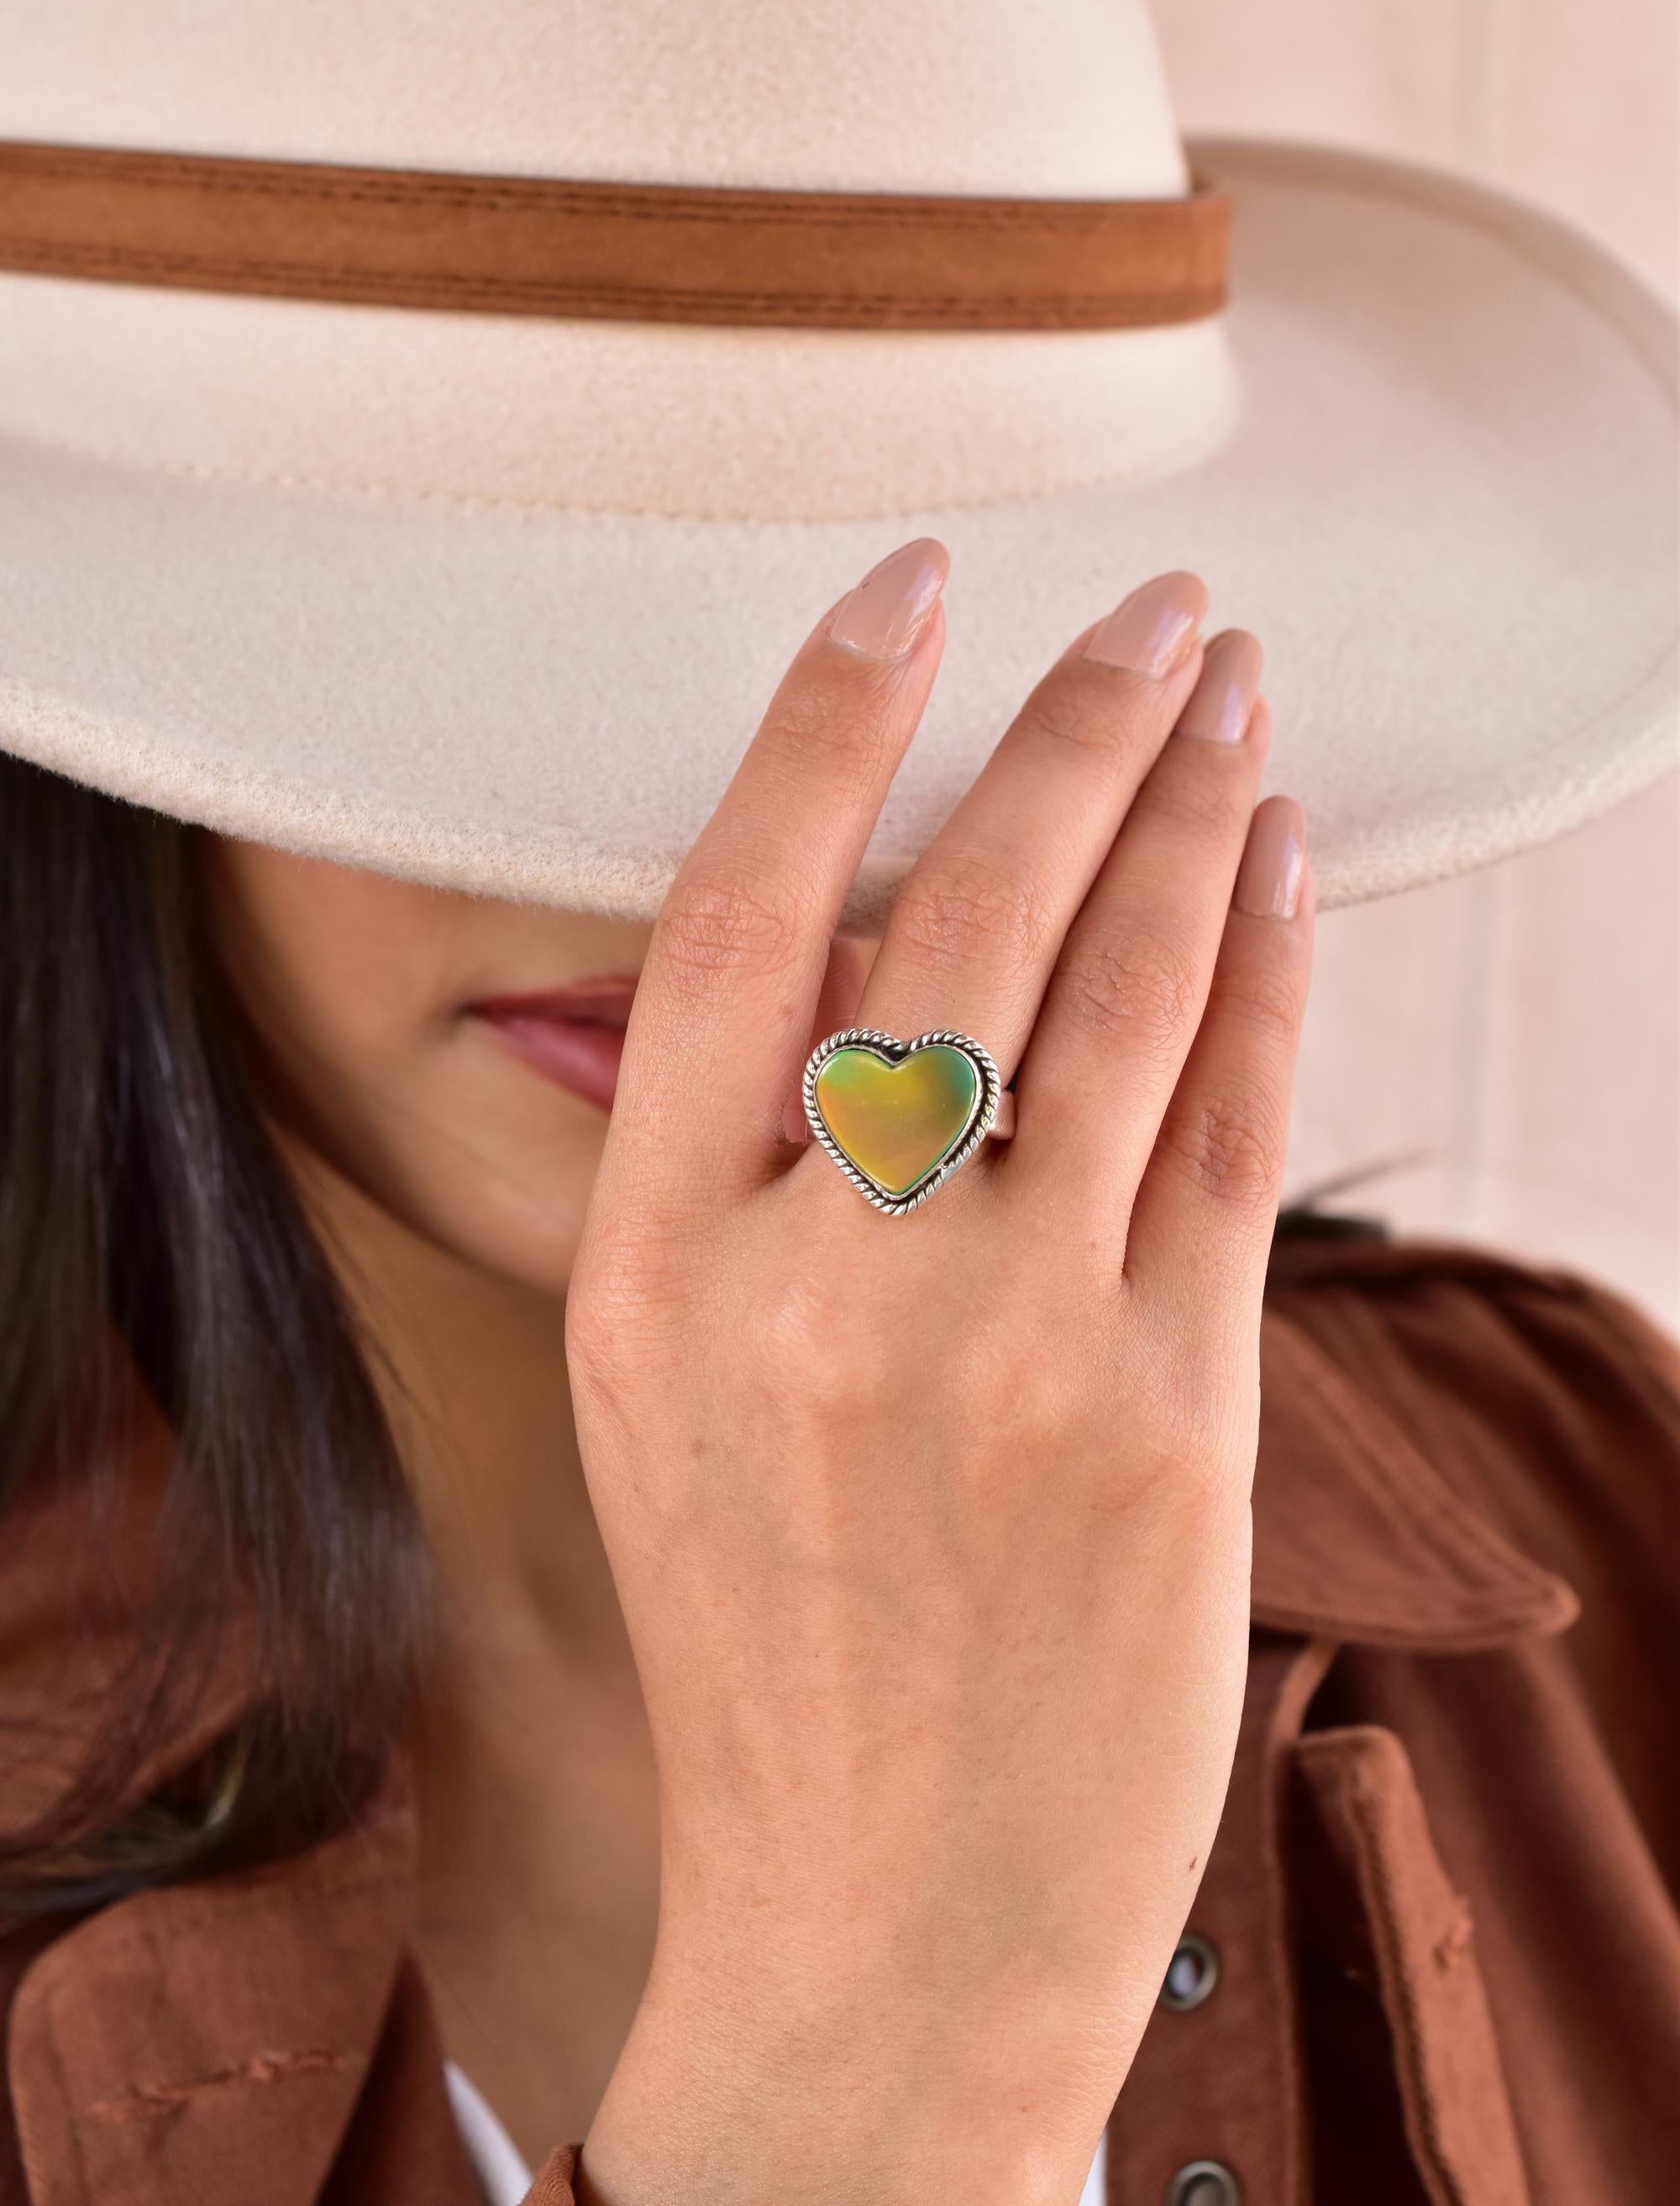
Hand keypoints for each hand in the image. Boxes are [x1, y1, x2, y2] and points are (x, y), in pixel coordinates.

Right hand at [565, 536, 1313, 2205]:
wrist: (882, 1922)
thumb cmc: (768, 1638)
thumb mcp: (664, 1398)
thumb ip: (733, 1176)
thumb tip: (866, 931)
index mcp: (655, 1270)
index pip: (738, 919)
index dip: (828, 728)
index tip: (907, 590)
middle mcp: (821, 1286)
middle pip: (968, 919)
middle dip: (1077, 727)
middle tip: (1157, 610)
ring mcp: (1010, 1346)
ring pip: (1129, 995)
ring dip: (1196, 819)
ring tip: (1237, 701)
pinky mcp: (1176, 1413)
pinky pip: (1236, 1132)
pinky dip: (1268, 976)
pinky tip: (1280, 876)